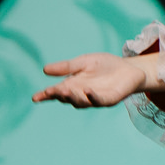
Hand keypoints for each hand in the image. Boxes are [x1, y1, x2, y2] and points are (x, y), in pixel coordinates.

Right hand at [32, 53, 146, 107]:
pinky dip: (93, 97)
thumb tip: (44, 70)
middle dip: (58, 95)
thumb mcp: (84, 62)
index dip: (46, 95)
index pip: (56, 92)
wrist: (129, 68)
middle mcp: (81, 94)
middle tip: (51, 91)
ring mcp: (95, 99)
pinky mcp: (109, 99)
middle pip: (66, 98)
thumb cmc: (105, 65)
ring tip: (66, 90)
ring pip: (81, 102)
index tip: (35, 98)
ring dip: (73, 97)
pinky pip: (99, 100)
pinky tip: (88, 91)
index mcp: (73, 85)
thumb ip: (67, 67)